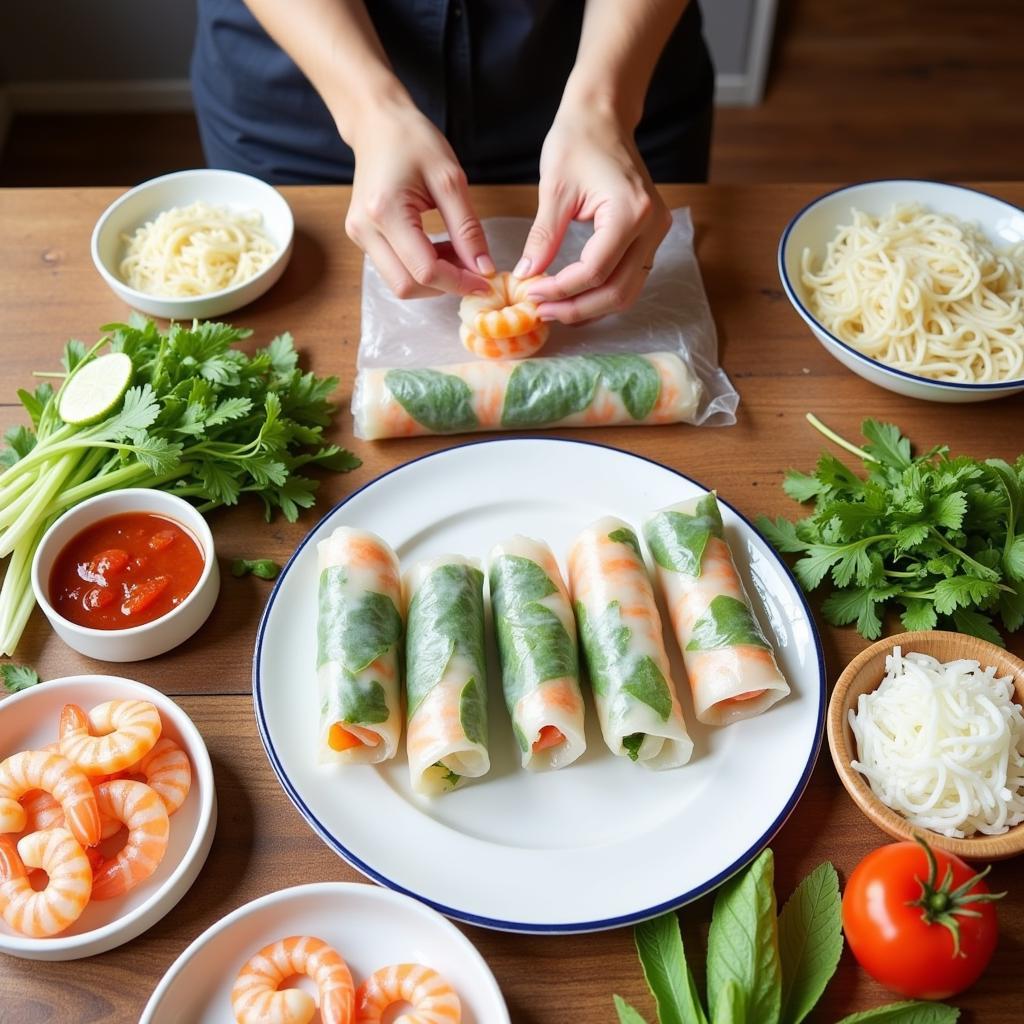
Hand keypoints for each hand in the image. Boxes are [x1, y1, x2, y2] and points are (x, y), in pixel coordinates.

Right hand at [345, 102, 493, 298]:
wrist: (377, 122)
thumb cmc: (413, 140)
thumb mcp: (450, 178)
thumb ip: (468, 228)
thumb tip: (483, 269)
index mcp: (385, 212)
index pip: (425, 270)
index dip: (459, 282)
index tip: (487, 281)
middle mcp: (365, 230)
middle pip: (408, 287)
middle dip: (445, 285)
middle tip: (473, 269)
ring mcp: (359, 236)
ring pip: (400, 283)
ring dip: (434, 279)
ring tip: (457, 252)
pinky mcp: (362, 237)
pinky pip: (395, 269)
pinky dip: (422, 269)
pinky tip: (440, 247)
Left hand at [515, 107, 671, 323]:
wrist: (603, 116)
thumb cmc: (577, 141)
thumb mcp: (554, 190)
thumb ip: (543, 237)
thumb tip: (526, 276)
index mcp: (631, 212)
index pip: (595, 271)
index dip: (561, 290)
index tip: (531, 294)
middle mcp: (652, 226)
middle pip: (617, 291)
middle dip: (576, 308)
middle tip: (541, 311)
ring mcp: (656, 233)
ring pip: (627, 292)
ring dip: (590, 307)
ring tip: (554, 309)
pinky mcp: (650, 236)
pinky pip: (629, 278)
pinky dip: (601, 292)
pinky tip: (573, 296)